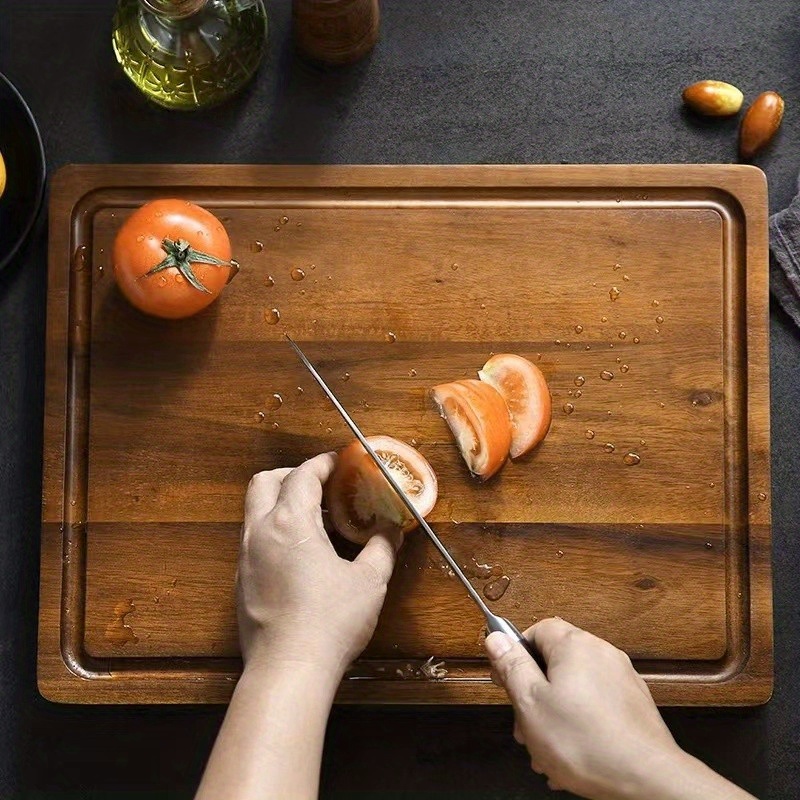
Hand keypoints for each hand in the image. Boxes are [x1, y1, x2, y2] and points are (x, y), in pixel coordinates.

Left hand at [238, 452, 399, 676]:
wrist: (288, 669)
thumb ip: (382, 547)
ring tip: (315, 521)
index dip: (322, 464)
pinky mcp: (241, 581)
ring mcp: (245, 557)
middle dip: (291, 475)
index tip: (339, 462)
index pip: (302, 475)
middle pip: (265, 482)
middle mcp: (260, 532)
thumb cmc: (330, 622)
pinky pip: (253, 539)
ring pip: (255, 511)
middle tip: (320, 485)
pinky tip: (300, 554)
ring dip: (281, 503)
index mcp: (291, 522)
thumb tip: (391, 530)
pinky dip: (274, 531)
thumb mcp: (370, 581)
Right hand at [485, 619, 680, 799]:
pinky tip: (571, 752)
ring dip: (554, 713)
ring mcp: (621, 679)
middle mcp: (601, 654)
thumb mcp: (531, 703)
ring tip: (546, 748)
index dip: (516, 653)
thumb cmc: (588, 743)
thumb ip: (512, 666)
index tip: (505, 678)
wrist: (648, 780)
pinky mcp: (633, 704)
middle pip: (555, 661)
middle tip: (524, 724)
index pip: (537, 629)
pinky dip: (579, 723)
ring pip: (574, 687)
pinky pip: (595, 705)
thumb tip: (496, 638)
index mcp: (575, 645)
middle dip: (535, 693)